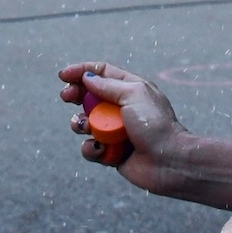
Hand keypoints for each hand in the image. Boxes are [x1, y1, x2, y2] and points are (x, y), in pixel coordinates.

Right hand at [57, 62, 189, 193]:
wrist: (168, 161)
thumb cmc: (154, 124)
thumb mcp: (133, 94)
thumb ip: (108, 85)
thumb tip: (88, 78)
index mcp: (130, 89)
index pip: (102, 73)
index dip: (81, 71)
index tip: (63, 76)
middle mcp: (121, 108)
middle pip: (89, 96)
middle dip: (75, 95)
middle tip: (66, 97)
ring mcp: (114, 130)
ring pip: (85, 123)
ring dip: (81, 124)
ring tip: (86, 127)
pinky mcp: (110, 152)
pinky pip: (90, 147)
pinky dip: (92, 148)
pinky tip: (100, 148)